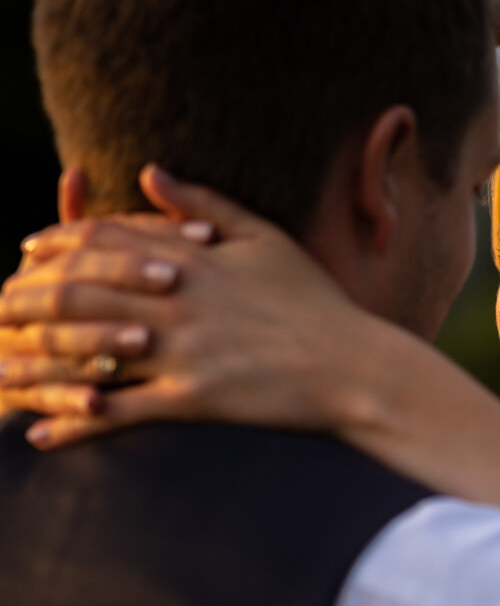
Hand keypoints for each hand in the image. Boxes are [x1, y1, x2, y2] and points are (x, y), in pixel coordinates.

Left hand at [1, 165, 371, 446]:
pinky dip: (75, 423)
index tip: (27, 250)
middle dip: (25, 298)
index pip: (102, 239)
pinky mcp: (194, 401)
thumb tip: (147, 171)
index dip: (54, 242)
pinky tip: (41, 434)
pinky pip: (119, 414)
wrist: (359, 367)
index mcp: (193, 258)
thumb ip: (203, 203)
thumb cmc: (318, 303)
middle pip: (76, 290)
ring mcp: (183, 352)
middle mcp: (178, 301)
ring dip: (33, 361)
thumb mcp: (265, 238)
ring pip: (85, 350)